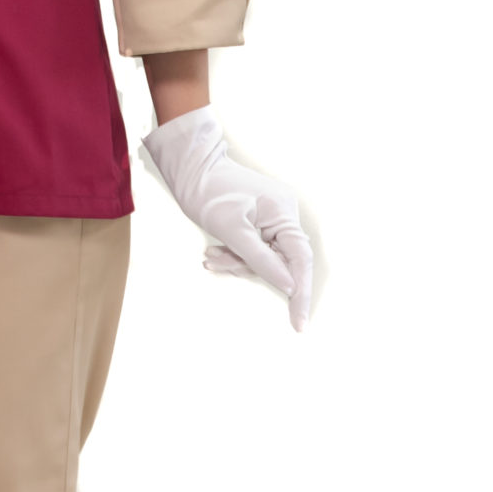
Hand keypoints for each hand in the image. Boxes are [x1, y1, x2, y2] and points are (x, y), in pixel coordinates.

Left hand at [142, 104, 312, 331]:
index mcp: (283, 212)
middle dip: (246, 267)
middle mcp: (284, 213)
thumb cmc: (209, 193)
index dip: (300, 295)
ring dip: (236, 261)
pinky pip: (256, 246)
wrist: (192, 167)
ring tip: (209, 255)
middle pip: (279, 260)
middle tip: (214, 263)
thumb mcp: (232, 231)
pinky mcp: (262, 218)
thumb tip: (289, 287)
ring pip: (264, 256)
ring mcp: (274, 215)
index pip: (300, 261)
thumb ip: (262, 261)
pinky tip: (214, 251)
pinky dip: (236, 253)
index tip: (299, 324)